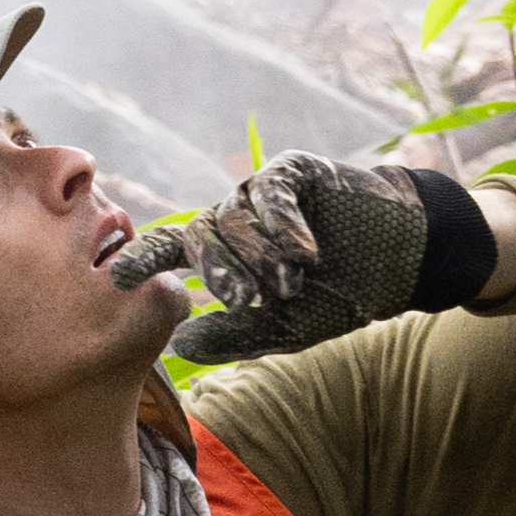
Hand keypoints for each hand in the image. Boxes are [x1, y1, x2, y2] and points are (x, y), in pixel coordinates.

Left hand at [108, 152, 432, 363]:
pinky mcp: (297, 171)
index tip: (118, 277)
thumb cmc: (336, 296)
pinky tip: (305, 251)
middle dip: (221, 270)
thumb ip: (234, 336)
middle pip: (202, 234)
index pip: (173, 250)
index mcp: (227, 253)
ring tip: (294, 281)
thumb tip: (180, 344)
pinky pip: (270, 190)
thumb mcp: (283, 329)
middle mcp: (238, 218)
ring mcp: (265, 193)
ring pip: (235, 216)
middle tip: (247, 298)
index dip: (146, 258)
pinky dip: (282, 221)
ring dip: (262, 255)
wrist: (397, 263)